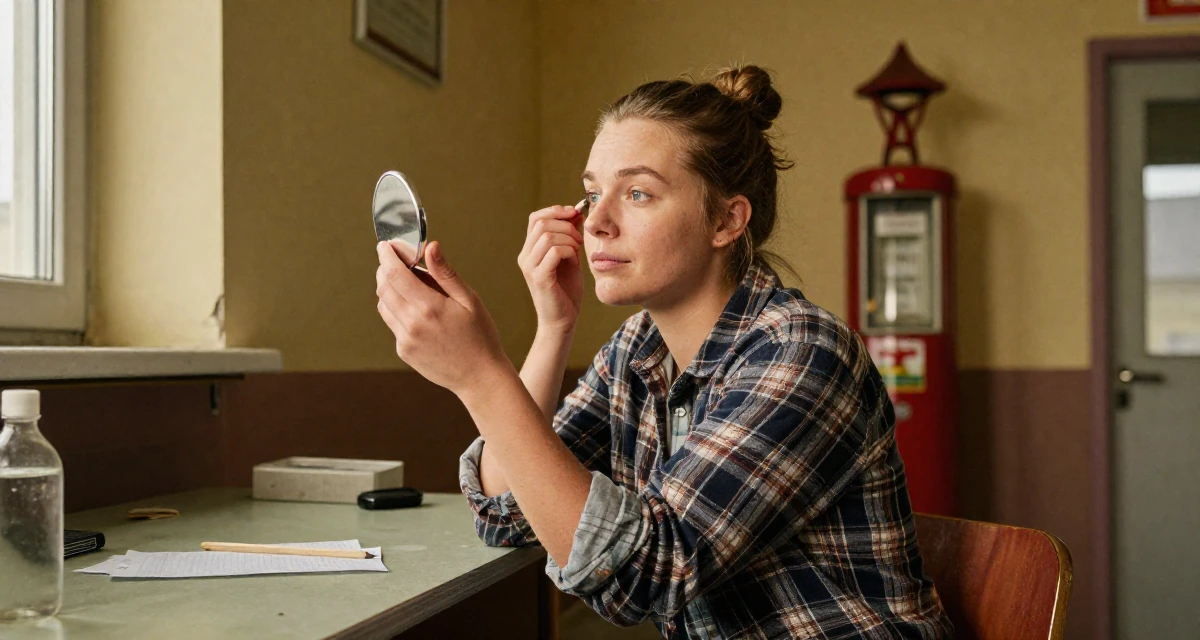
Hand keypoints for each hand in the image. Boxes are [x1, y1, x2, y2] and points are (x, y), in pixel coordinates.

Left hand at [375, 240, 509, 393]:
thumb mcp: (469, 299)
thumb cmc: (481, 336)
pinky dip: (397, 309)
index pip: (395, 274)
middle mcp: (412, 324)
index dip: (386, 256)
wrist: (480, 377)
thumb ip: (445, 273)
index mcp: (429, 307)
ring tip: (407, 283)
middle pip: (384, 288)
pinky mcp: (404, 351)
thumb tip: (430, 247)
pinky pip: (393, 323)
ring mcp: (405, 340)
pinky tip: (416, 309)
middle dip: (385, 269)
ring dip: (388, 289)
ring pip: (384, 306)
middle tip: (394, 260)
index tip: (384, 245)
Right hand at [518, 204, 583, 335]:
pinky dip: (569, 252)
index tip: (574, 214)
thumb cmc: (567, 291)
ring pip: (547, 236)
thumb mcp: (571, 257)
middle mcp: (525, 256)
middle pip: (541, 223)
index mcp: (530, 250)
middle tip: (579, 239)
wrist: (563, 321)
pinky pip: (554, 251)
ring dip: (569, 239)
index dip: (555, 211)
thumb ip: (570, 236)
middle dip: (566, 225)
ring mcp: (529, 267)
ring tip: (577, 252)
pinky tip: (574, 262)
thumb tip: (576, 212)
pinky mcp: (539, 277)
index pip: (535, 218)